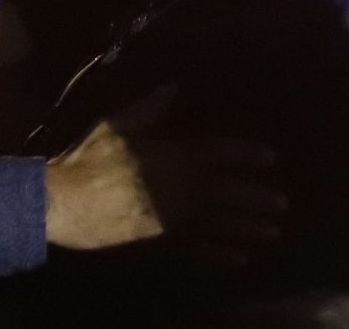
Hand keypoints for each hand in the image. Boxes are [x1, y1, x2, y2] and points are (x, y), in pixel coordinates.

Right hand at [44, 89, 285, 261]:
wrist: (66, 201)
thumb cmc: (90, 157)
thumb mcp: (117, 124)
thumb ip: (149, 108)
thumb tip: (172, 87)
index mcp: (173, 155)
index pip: (218, 152)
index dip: (245, 154)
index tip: (270, 157)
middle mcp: (180, 187)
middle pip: (228, 192)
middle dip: (256, 197)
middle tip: (282, 204)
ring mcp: (172, 216)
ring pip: (220, 223)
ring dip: (247, 227)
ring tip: (272, 232)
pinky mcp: (161, 238)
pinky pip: (197, 249)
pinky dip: (220, 255)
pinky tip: (239, 260)